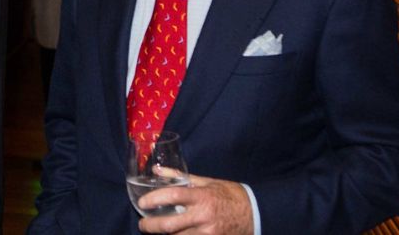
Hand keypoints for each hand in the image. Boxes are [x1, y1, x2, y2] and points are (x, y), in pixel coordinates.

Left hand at [137, 175, 252, 234]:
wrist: (256, 213)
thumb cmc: (230, 195)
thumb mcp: (207, 182)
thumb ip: (181, 177)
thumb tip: (157, 171)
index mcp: (202, 197)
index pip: (172, 196)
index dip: (153, 199)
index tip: (142, 203)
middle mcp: (203, 216)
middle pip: (169, 225)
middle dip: (150, 226)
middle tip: (143, 224)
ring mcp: (208, 233)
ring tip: (157, 231)